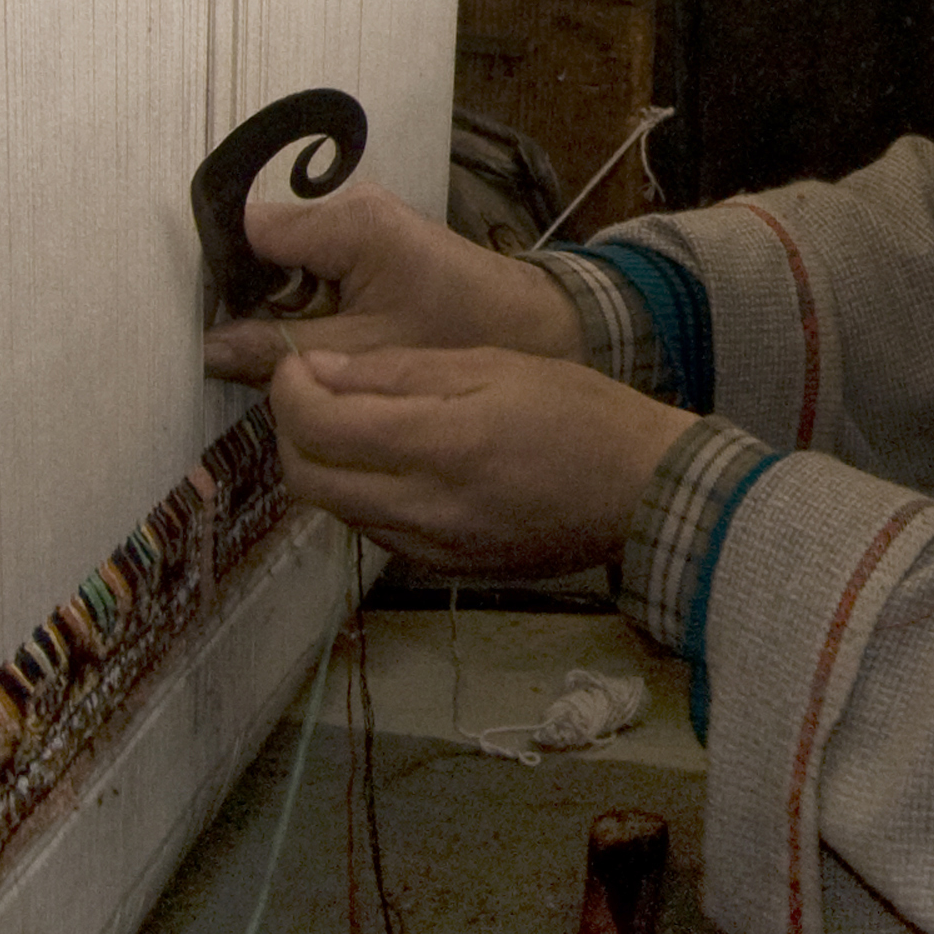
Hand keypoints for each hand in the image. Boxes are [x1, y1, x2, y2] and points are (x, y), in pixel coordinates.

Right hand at [199, 182, 581, 379]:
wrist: (534, 327)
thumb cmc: (458, 335)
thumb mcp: (362, 352)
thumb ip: (279, 348)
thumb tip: (204, 351)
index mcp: (346, 222)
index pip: (246, 229)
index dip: (214, 275)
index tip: (193, 324)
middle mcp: (347, 208)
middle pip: (258, 243)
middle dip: (237, 295)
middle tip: (222, 350)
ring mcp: (357, 223)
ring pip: (280, 260)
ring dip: (266, 305)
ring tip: (255, 353)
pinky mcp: (367, 244)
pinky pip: (308, 269)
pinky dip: (296, 305)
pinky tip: (295, 344)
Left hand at [267, 345, 692, 579]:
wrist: (645, 494)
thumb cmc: (579, 413)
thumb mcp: (493, 365)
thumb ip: (398, 372)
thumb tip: (318, 370)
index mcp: (441, 445)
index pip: (319, 427)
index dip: (289, 391)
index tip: (298, 365)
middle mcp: (425, 508)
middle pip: (306, 479)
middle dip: (290, 430)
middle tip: (311, 393)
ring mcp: (431, 548)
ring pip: (333, 509)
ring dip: (322, 463)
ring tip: (352, 422)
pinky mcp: (443, 569)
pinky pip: (372, 530)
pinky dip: (359, 493)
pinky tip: (391, 463)